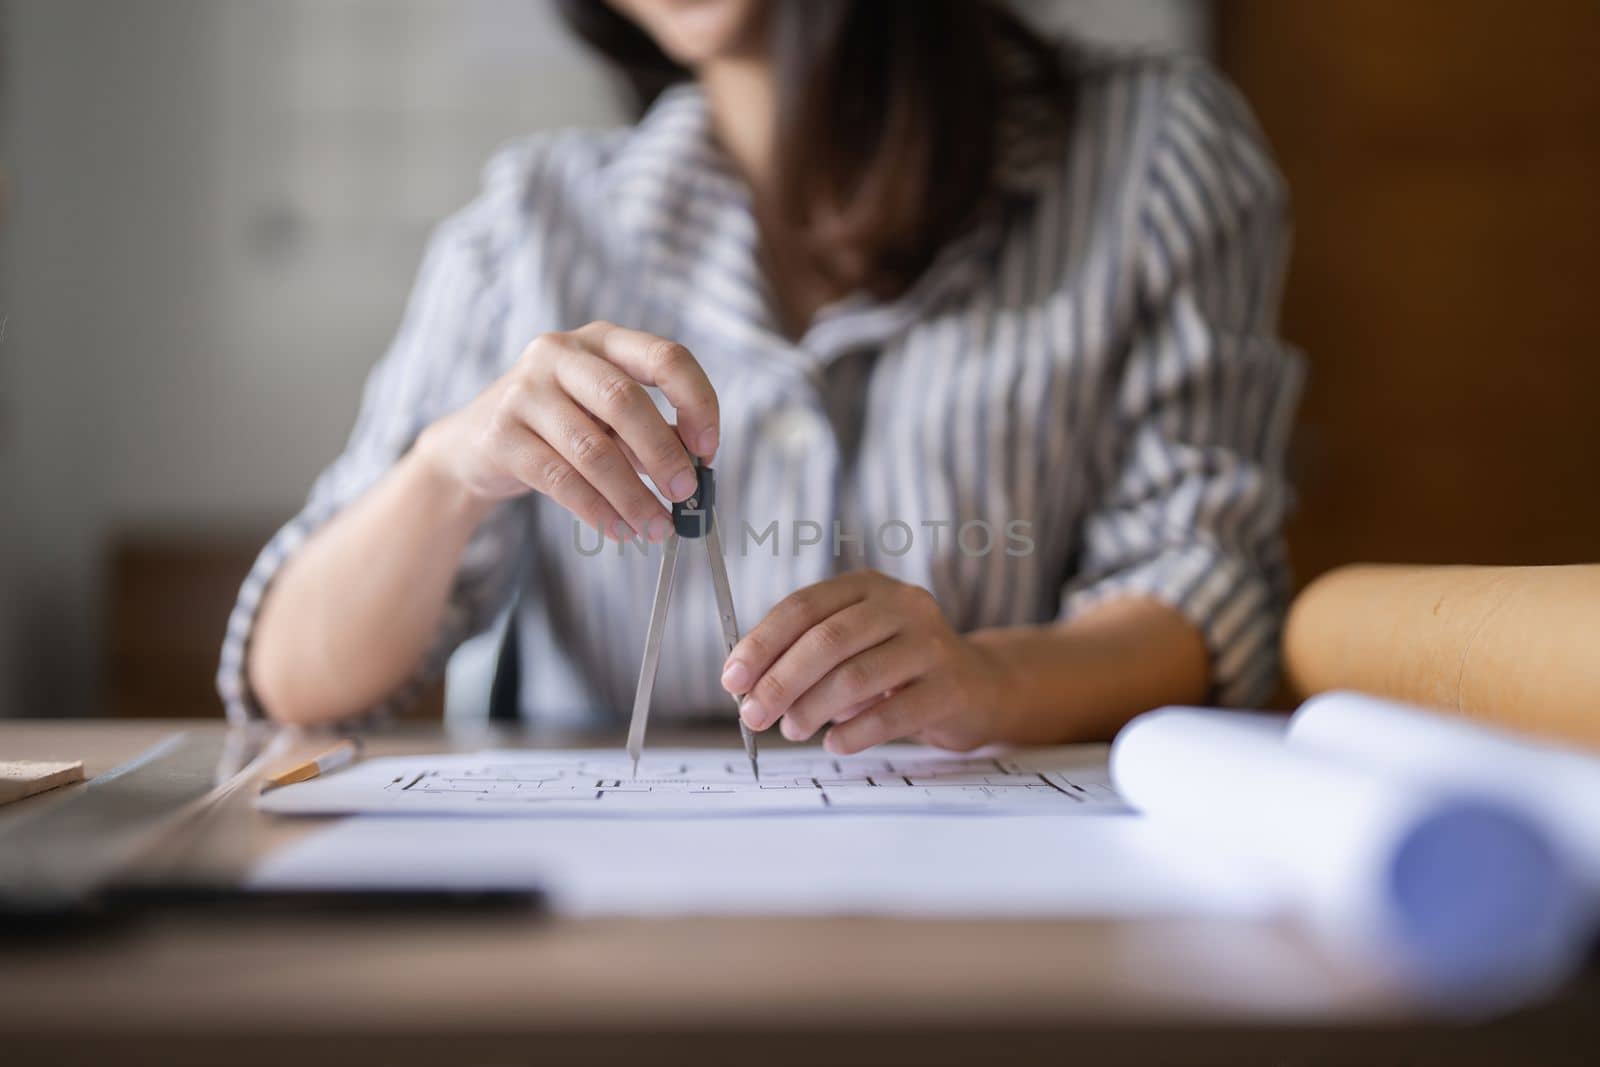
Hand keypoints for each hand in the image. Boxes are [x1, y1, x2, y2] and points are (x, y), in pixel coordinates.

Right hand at [415, 321, 717, 540]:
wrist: (474, 444)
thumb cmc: (560, 427)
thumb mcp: (608, 417)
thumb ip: (651, 432)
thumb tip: (698, 470)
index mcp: (602, 340)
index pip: (664, 357)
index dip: (696, 401)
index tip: (709, 448)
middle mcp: (560, 354)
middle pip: (624, 400)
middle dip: (663, 453)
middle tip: (686, 494)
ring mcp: (525, 391)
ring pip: (592, 449)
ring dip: (632, 496)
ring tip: (656, 527)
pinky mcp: (501, 434)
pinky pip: (560, 479)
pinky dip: (597, 510)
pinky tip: (618, 530)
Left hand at [721, 571, 1005, 754]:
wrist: (978, 686)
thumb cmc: (897, 668)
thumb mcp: (853, 646)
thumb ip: (805, 655)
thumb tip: (746, 688)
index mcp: (867, 586)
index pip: (804, 607)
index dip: (762, 643)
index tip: (732, 679)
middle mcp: (903, 605)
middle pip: (828, 640)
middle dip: (780, 681)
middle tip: (753, 715)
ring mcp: (931, 644)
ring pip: (857, 676)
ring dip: (812, 708)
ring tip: (791, 730)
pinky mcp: (951, 687)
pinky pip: (893, 713)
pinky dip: (855, 733)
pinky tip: (834, 743)